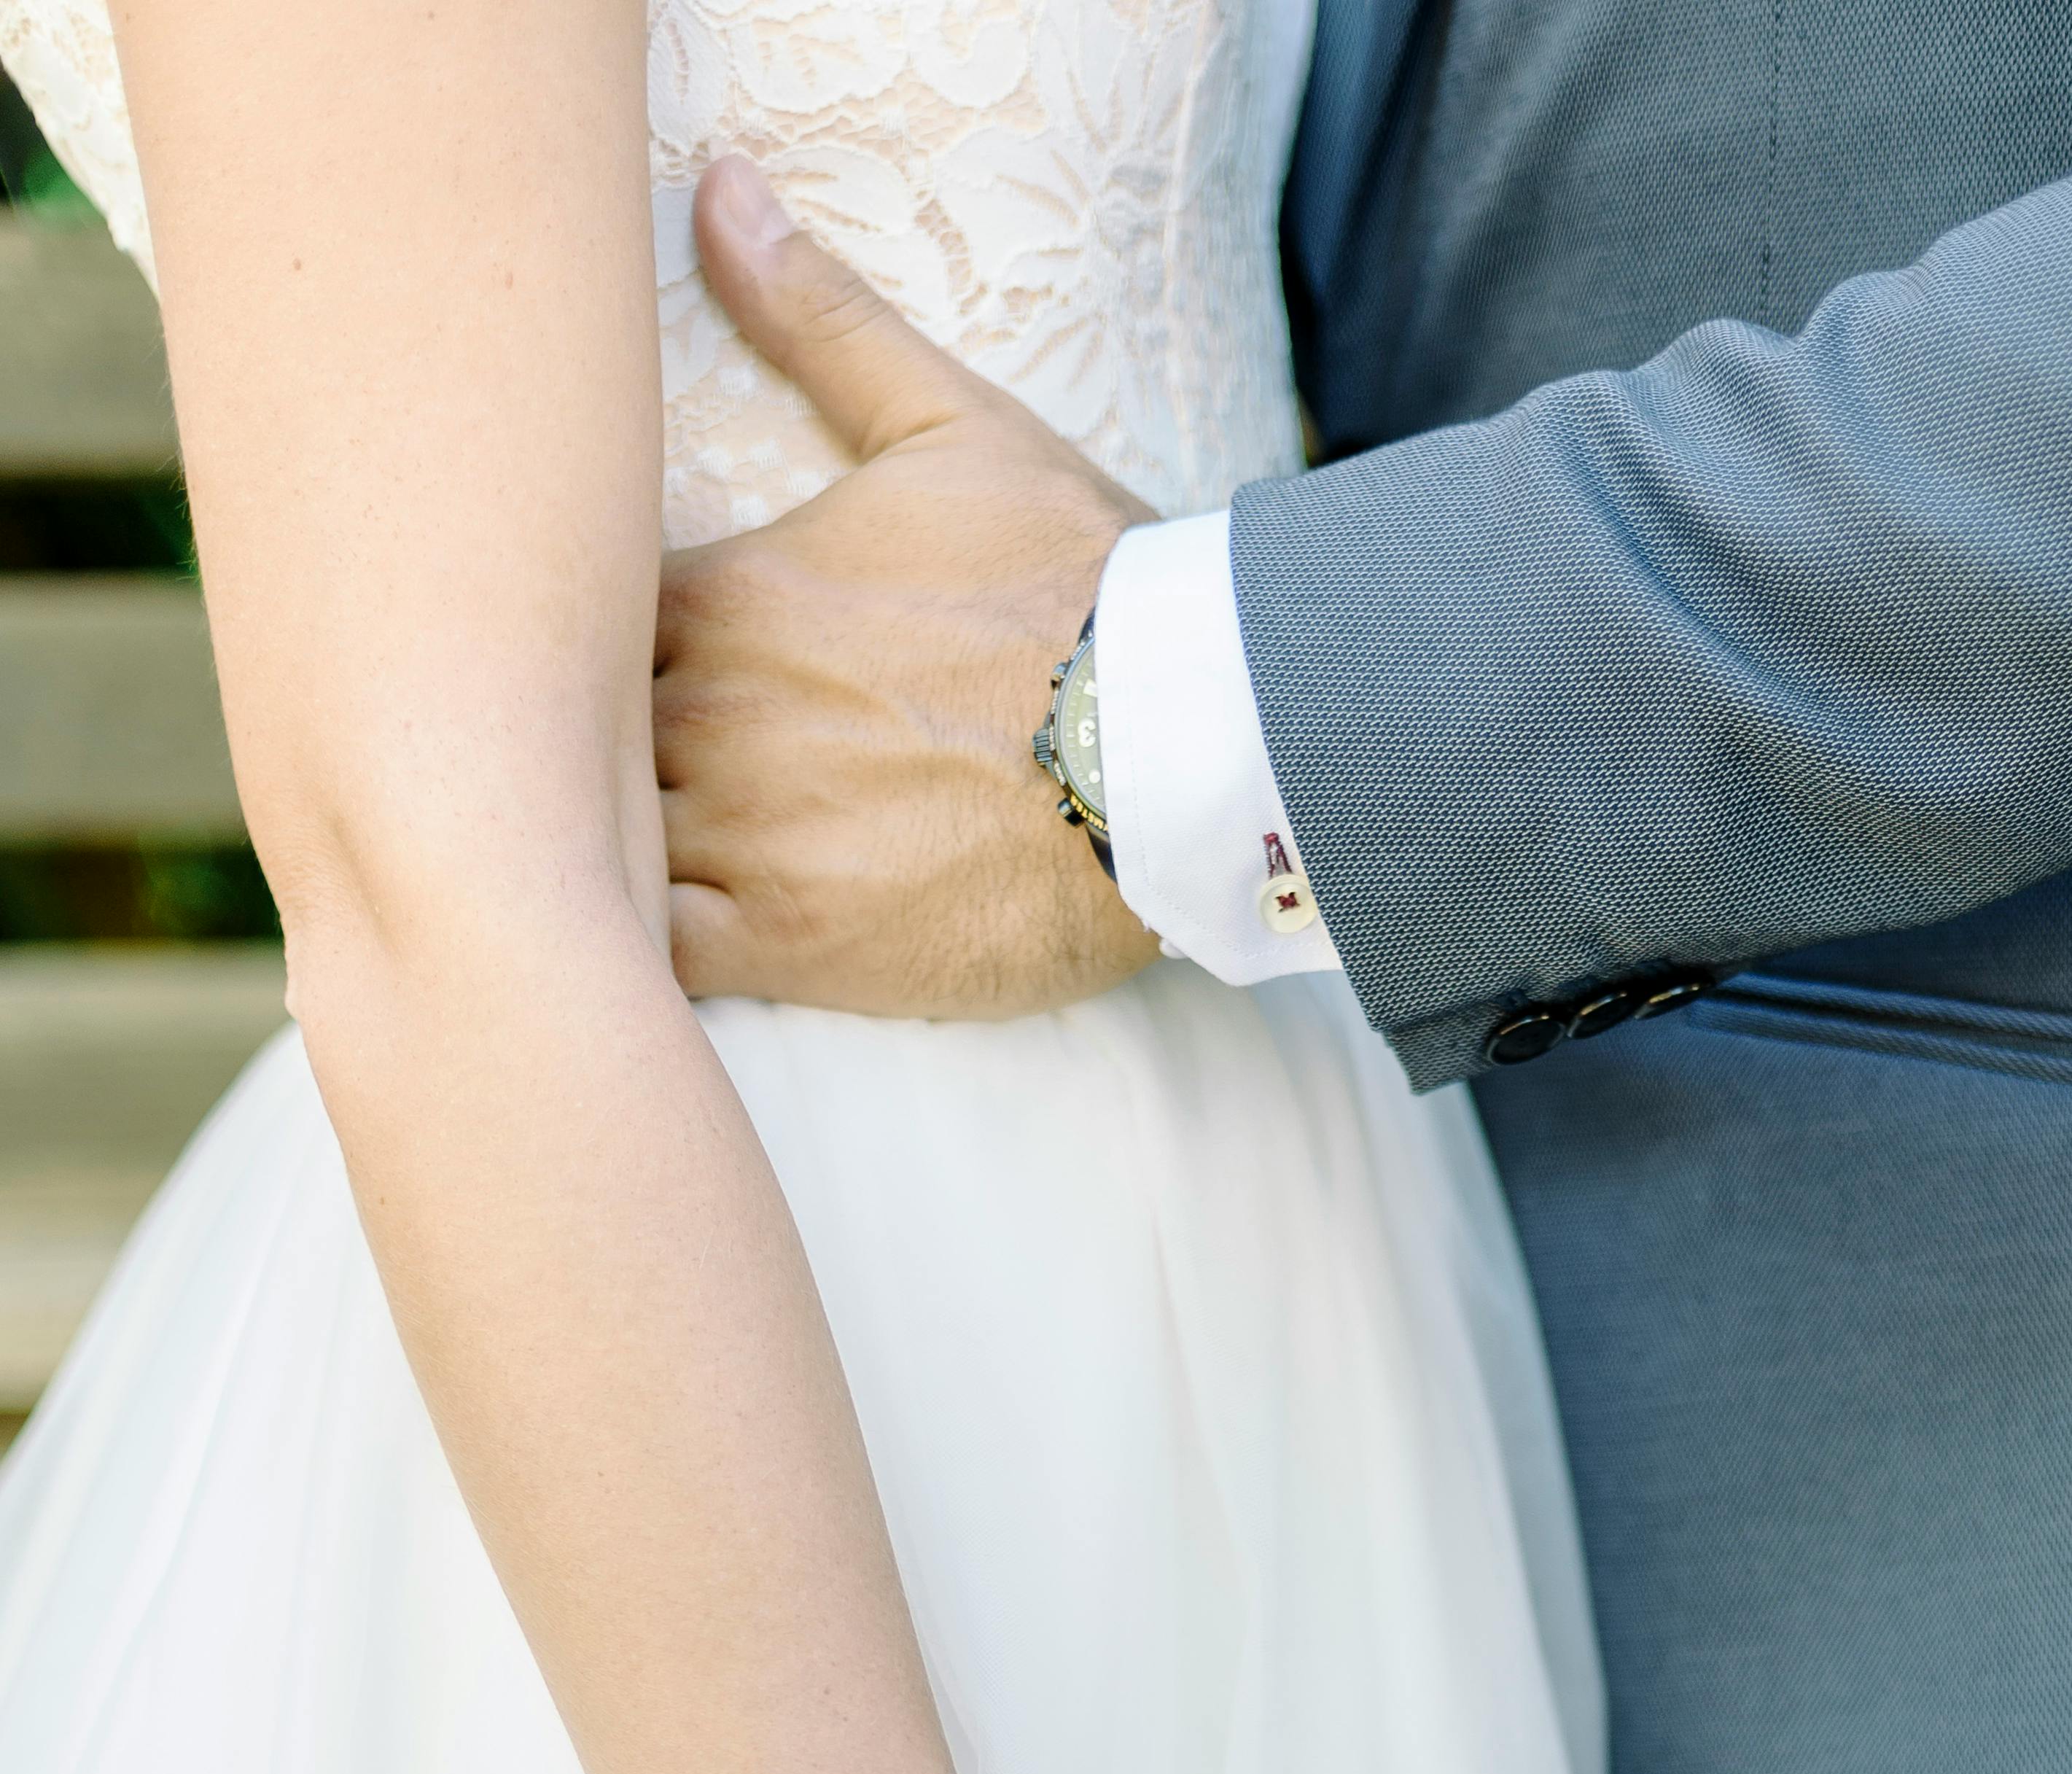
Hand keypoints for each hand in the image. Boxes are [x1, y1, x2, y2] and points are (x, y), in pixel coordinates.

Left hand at [655, 155, 1160, 1022]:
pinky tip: (641, 941)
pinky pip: (650, 955)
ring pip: (594, 844)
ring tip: (610, 860)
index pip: (581, 613)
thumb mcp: (949, 424)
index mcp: (724, 588)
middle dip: (577, 746)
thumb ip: (818, 318)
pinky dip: (631, 951)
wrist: (1174, 746)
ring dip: (595, 848)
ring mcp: (739, 831)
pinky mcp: (785, 941)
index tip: (615, 656)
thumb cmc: (1076, 585)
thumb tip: (719, 193)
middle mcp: (707, 709)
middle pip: (570, 733)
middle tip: (604, 765)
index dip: (585, 640)